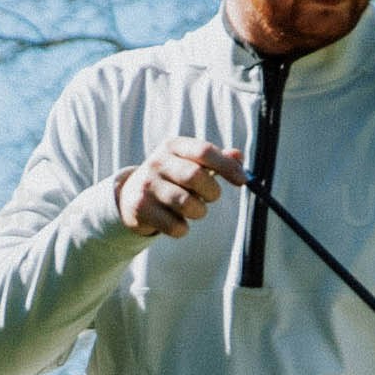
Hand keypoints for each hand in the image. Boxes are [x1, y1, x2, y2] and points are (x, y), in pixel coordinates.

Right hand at [113, 137, 240, 238]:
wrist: (131, 196)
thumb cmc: (172, 178)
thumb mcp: (191, 163)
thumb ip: (217, 160)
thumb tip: (239, 156)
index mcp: (173, 146)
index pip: (204, 151)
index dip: (227, 166)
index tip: (243, 181)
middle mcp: (157, 162)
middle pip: (195, 176)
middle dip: (212, 191)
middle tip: (212, 197)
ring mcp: (147, 185)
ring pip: (187, 204)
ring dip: (199, 211)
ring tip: (193, 209)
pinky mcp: (140, 209)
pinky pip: (175, 226)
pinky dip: (182, 228)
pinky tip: (175, 221)